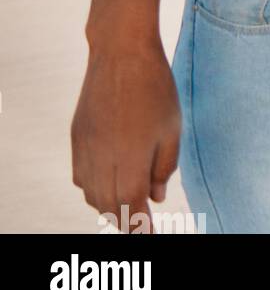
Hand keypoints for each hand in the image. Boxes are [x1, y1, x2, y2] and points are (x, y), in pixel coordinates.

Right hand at [71, 45, 180, 232]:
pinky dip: (93, 188)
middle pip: (110, 206)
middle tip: (141, 223)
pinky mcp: (77, 139)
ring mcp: (85, 150)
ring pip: (92, 195)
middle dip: (126, 220)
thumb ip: (165, 166)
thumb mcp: (172, 128)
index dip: (140, 227)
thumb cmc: (155, 88)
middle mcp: (103, 160)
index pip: (133, 207)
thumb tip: (156, 196)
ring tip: (127, 204)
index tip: (148, 236)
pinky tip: (108, 181)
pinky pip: (81, 177)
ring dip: (109, 206)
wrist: (121, 53)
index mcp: (130, 159)